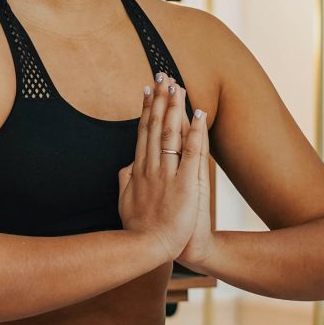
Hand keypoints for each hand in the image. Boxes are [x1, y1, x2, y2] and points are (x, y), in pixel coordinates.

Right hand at [117, 72, 208, 263]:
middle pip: (156, 126)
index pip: (143, 132)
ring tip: (178, 86)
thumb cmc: (139, 230)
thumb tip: (125, 165)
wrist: (149, 249)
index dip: (146, 109)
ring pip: (171, 133)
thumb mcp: (124, 202)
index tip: (148, 89)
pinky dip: (195, 132)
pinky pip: (191, 153)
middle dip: (160, 99)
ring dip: (174, 108)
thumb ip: (125, 181)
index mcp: (138, 169)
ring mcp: (167, 174)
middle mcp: (151, 166)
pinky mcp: (185, 184)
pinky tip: (199, 114)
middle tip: (163, 75)